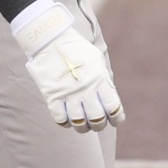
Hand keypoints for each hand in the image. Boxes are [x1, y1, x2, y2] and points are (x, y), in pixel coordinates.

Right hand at [12, 0, 122, 130]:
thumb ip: (104, 80)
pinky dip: (65, 123)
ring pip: (78, 122)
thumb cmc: (77, 50)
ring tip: (83, 125)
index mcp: (100, 80)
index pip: (113, 107)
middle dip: (99, 125)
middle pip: (96, 119)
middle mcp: (86, 89)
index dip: (117, 118)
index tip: (115, 121)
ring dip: (83, 127)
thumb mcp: (97, 61)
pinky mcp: (52, 96)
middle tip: (98, 124)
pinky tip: (67, 120)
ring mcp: (68, 94)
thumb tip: (109, 100)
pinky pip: (60, 118)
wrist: (51, 39)